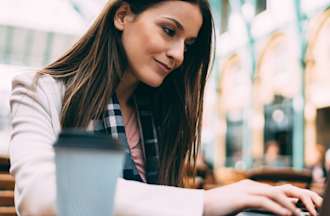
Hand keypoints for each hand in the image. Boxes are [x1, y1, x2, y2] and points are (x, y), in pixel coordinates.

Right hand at [203, 179, 321, 215]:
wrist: (200, 205)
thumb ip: (249, 203)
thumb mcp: (236, 204)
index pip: (275, 190)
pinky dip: (277, 208)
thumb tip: (262, 208)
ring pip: (274, 194)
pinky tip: (286, 215)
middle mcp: (250, 186)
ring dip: (290, 205)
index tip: (302, 208)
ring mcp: (245, 190)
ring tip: (300, 215)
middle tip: (307, 209)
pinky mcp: (241, 198)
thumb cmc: (217, 207)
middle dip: (295, 199)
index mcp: (249, 186)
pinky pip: (264, 202)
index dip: (290, 198)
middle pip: (279, 190)